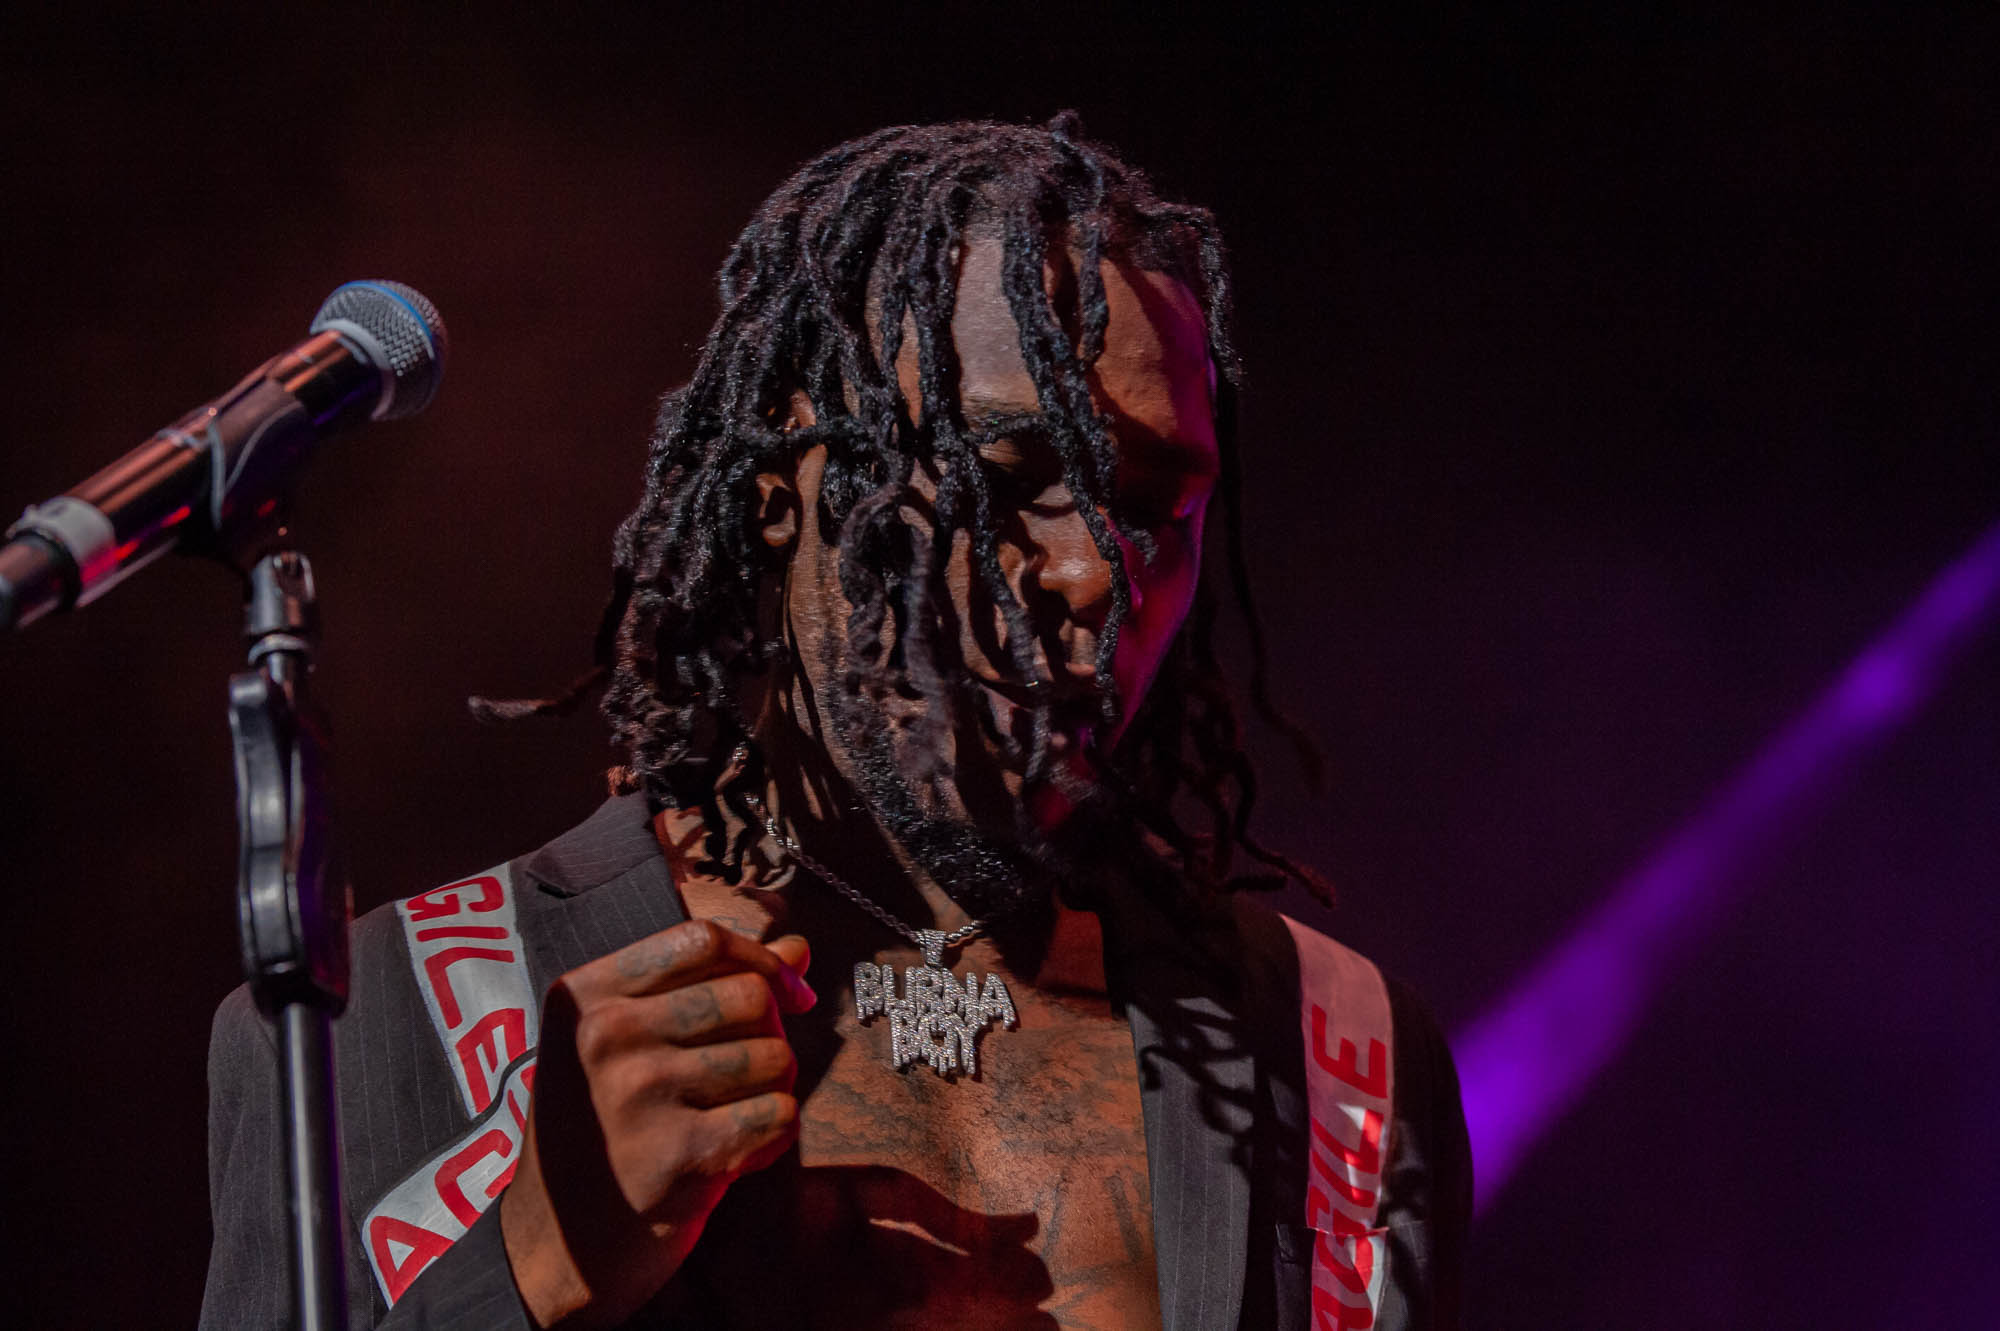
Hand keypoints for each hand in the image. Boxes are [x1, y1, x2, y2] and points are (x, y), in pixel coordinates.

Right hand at [499, 919, 815, 1327]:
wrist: (553, 1244)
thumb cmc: (599, 1130)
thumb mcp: (624, 1045)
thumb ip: (707, 986)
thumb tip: (796, 948)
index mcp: (586, 995)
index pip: (703, 939)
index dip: (761, 960)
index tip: (786, 993)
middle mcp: (607, 1036)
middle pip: (750, 996)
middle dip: (772, 1034)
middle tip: (746, 1073)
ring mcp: (640, 1095)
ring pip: (774, 1056)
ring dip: (772, 1089)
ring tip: (730, 1115)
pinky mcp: (678, 1154)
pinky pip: (778, 1115)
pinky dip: (772, 1136)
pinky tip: (733, 1153)